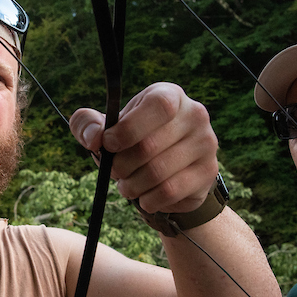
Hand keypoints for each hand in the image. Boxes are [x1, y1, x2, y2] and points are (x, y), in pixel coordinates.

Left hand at [70, 83, 218, 214]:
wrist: (173, 168)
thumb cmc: (136, 141)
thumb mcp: (110, 128)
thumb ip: (88, 125)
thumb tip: (94, 137)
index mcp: (169, 95)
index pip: (158, 106)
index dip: (128, 128)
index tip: (108, 144)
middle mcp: (195, 115)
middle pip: (150, 146)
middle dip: (121, 165)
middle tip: (115, 171)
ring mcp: (205, 144)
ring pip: (158, 173)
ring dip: (132, 185)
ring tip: (127, 185)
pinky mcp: (207, 173)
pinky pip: (170, 192)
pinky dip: (148, 200)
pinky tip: (144, 197)